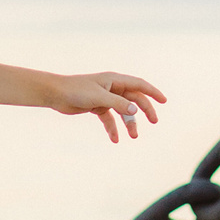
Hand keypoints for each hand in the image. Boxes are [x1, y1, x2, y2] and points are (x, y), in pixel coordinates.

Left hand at [50, 72, 166, 142]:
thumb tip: (136, 109)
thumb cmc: (76, 90)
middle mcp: (112, 87)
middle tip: (154, 122)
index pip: (139, 85)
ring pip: (123, 111)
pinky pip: (109, 118)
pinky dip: (112, 128)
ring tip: (133, 136)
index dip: (153, 92)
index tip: (164, 101)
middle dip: (145, 110)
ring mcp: (105, 97)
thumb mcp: (99, 97)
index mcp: (114, 80)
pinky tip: (114, 139)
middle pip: (134, 99)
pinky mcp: (96, 107)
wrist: (56, 94)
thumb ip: (118, 103)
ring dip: (128, 123)